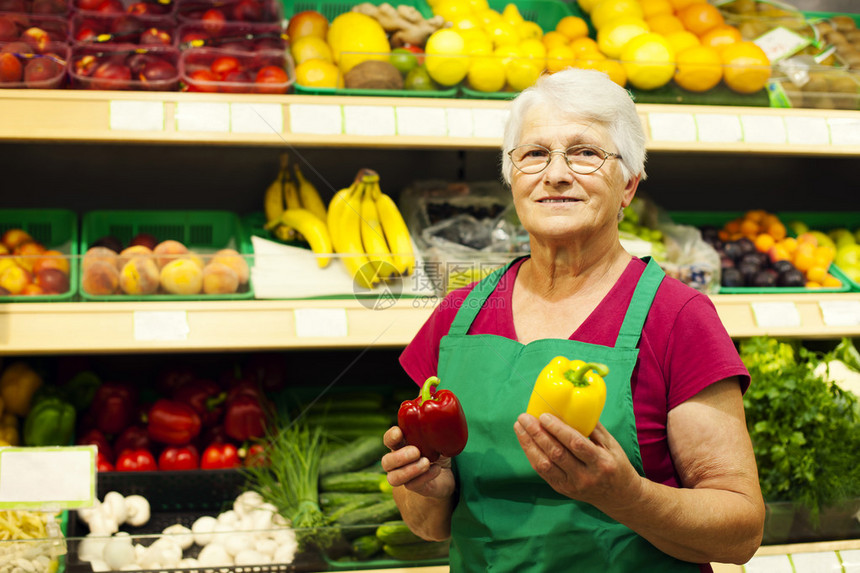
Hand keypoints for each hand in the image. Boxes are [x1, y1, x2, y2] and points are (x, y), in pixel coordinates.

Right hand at [382, 425, 455, 499]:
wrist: (443, 476)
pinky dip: (425, 477)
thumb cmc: (436, 451)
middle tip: (416, 451)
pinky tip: (437, 469)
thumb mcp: (436, 438)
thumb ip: (433, 428)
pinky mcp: (414, 487)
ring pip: (394, 478)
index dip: (391, 436)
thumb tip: (441, 407)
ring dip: (409, 470)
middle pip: (386, 461)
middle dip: (399, 456)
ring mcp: (403, 477)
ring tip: (426, 463)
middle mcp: (397, 462)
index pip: (388, 440)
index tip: (399, 433)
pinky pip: (413, 485)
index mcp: (400, 445)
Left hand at [514, 413, 641, 510]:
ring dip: (529, 444)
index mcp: (601, 462)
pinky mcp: (562, 489)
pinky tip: (525, 441)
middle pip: (556, 453)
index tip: (544, 415)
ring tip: (519, 427)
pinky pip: (542, 472)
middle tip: (525, 417)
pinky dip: (532, 455)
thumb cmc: (616, 464)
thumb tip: (571, 406)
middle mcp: (586, 476)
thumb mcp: (612, 445)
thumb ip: (592, 427)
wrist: (620, 497)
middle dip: (537, 433)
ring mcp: (572, 486)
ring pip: (545, 464)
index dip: (558, 429)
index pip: (575, 444)